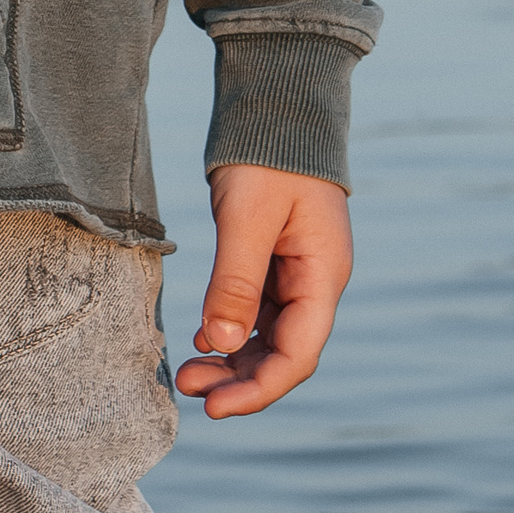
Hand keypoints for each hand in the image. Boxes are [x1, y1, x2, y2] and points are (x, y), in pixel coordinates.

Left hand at [174, 164, 352, 418]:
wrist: (277, 105)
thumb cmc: (268, 155)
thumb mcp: (248, 217)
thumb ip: (235, 280)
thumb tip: (217, 343)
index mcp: (325, 275)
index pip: (297, 354)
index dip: (258, 389)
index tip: (214, 408)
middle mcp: (317, 282)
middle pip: (283, 353)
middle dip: (239, 380)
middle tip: (188, 389)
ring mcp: (298, 273)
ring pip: (268, 337)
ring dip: (232, 360)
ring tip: (188, 373)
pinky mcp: (275, 261)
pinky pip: (257, 312)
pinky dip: (230, 330)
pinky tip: (201, 339)